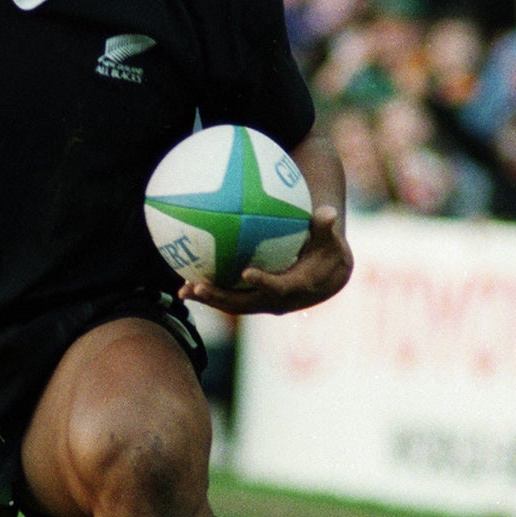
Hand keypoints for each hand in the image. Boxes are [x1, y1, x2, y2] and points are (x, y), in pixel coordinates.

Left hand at [180, 205, 353, 315]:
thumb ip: (326, 229)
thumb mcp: (331, 242)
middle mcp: (276, 301)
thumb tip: (328, 212)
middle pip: (245, 304)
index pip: (278, 288)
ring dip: (208, 299)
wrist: (326, 279)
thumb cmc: (328, 254)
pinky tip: (185, 279)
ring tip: (183, 290)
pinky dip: (208, 292)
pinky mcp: (252, 299)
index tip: (247, 272)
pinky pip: (228, 297)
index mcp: (296, 288)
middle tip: (199, 287)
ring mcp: (262, 302)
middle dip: (222, 298)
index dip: (263, 283)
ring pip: (232, 304)